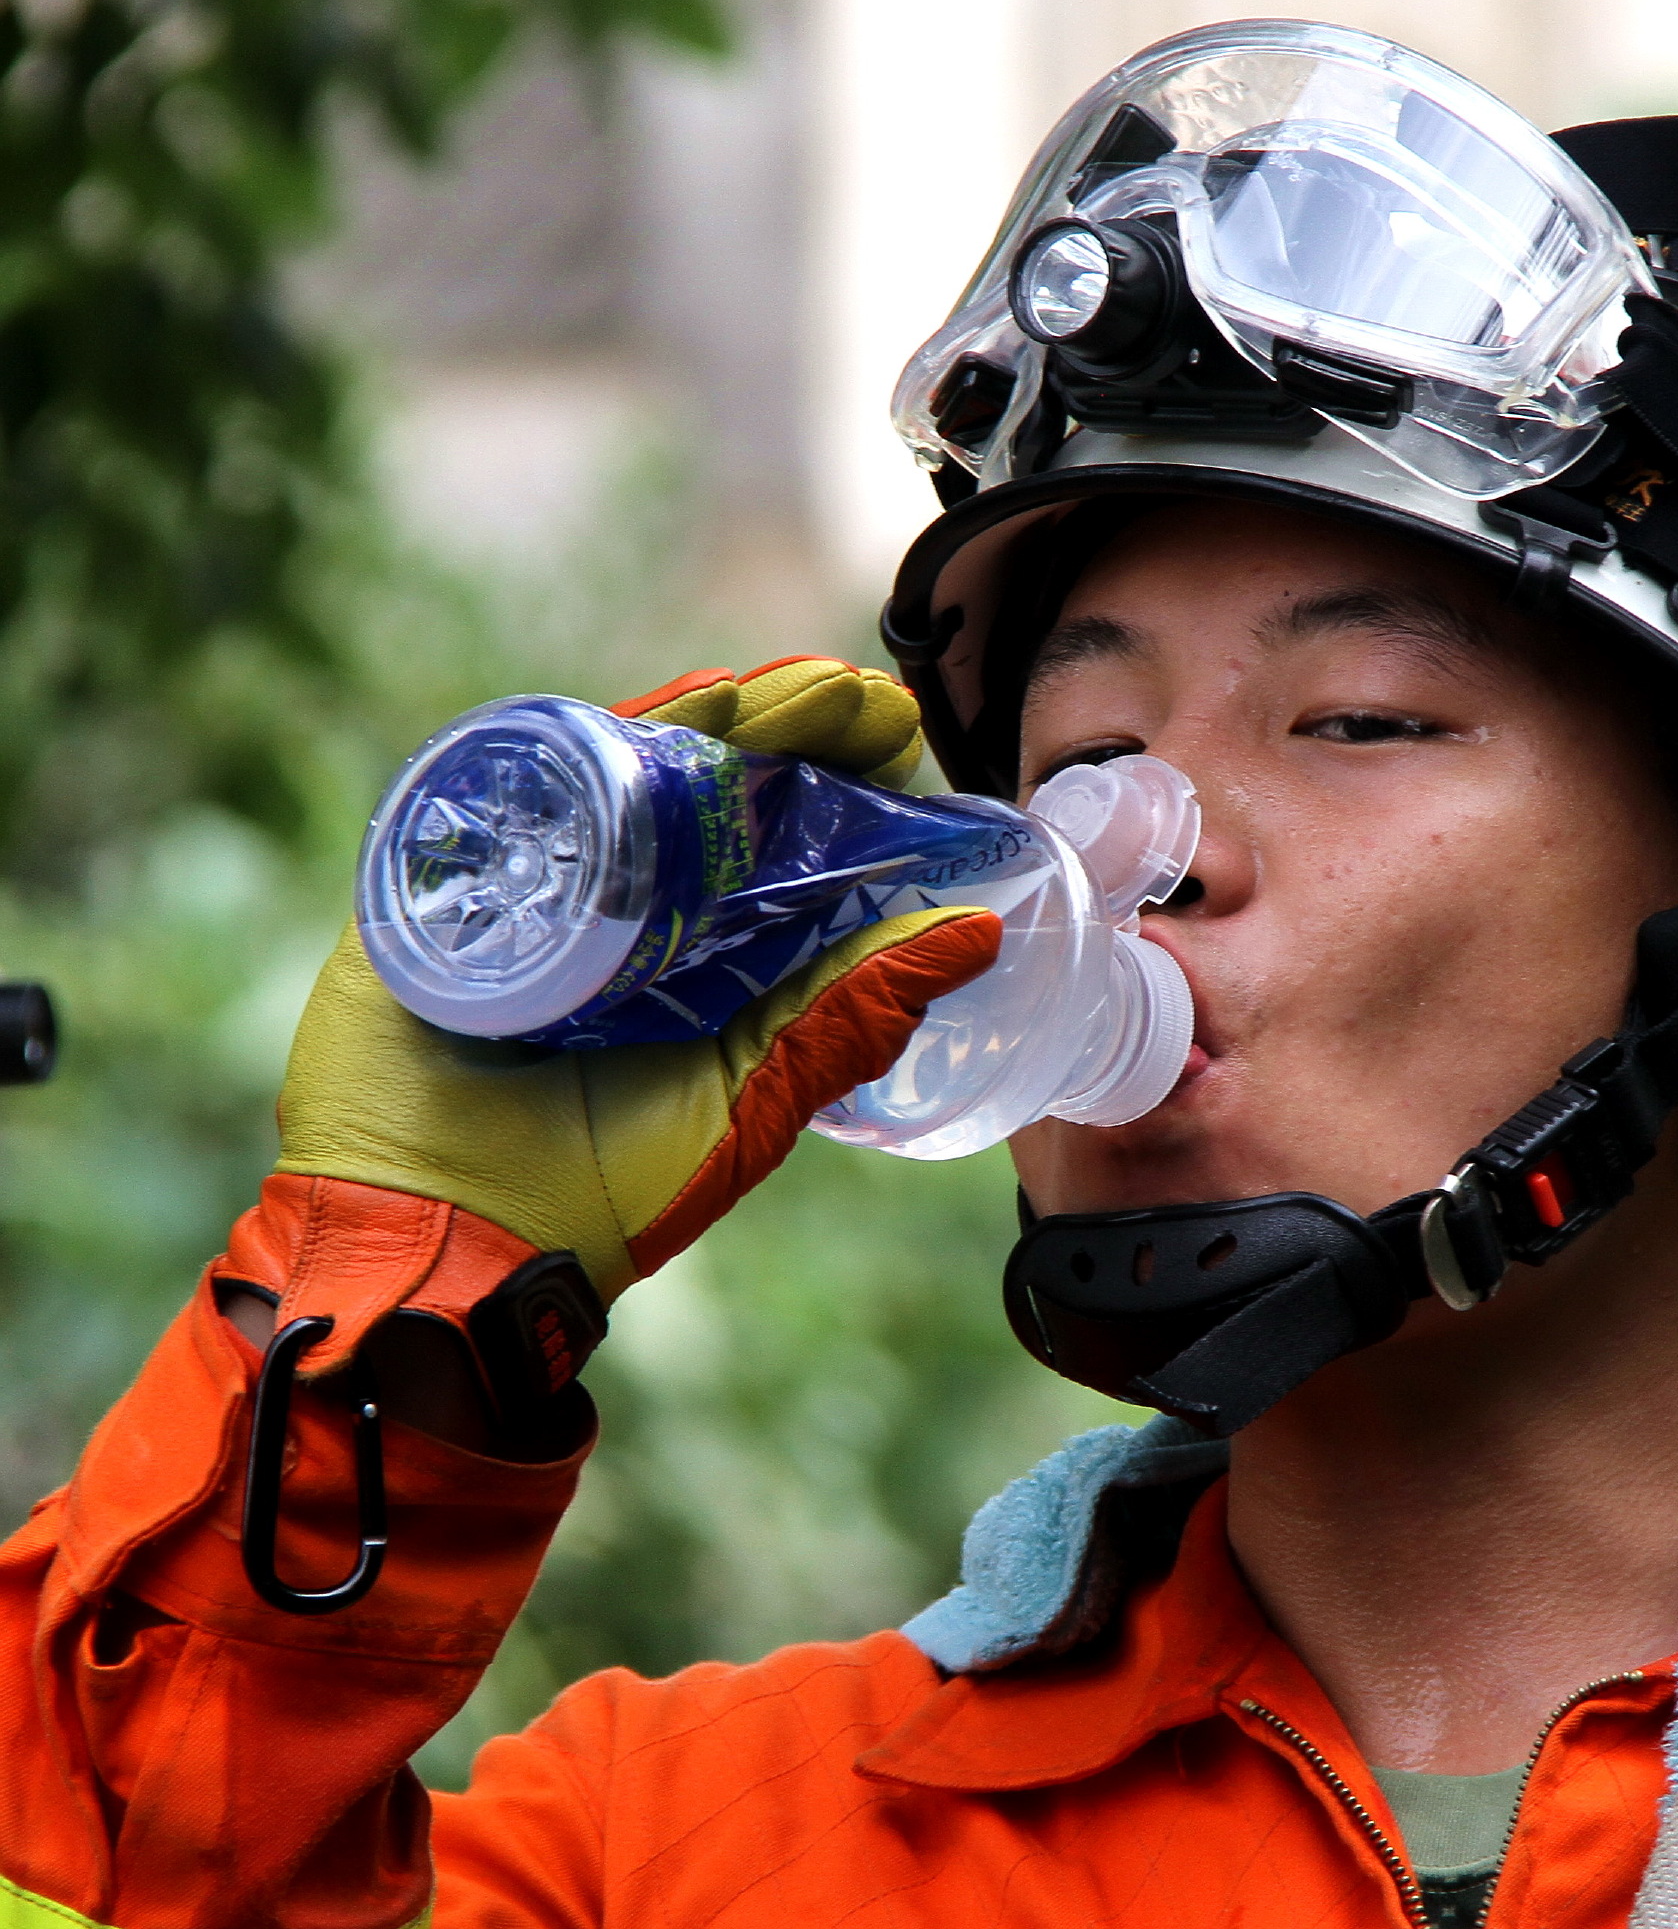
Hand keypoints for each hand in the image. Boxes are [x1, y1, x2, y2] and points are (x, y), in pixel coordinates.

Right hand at [230, 660, 999, 1408]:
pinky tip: (664, 718)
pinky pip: (526, 782)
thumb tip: (980, 932)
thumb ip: (851, 1017)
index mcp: (709, 943)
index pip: (786, 832)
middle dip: (793, 724)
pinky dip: (592, 740)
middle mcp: (632, 897)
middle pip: (717, 778)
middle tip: (862, 700)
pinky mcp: (456, 868)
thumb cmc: (602, 1188)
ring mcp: (545, 874)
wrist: (446, 1234)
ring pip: (631, 764)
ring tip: (783, 694)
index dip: (844, 772)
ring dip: (712, 716)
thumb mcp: (751, 1098)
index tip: (905, 729)